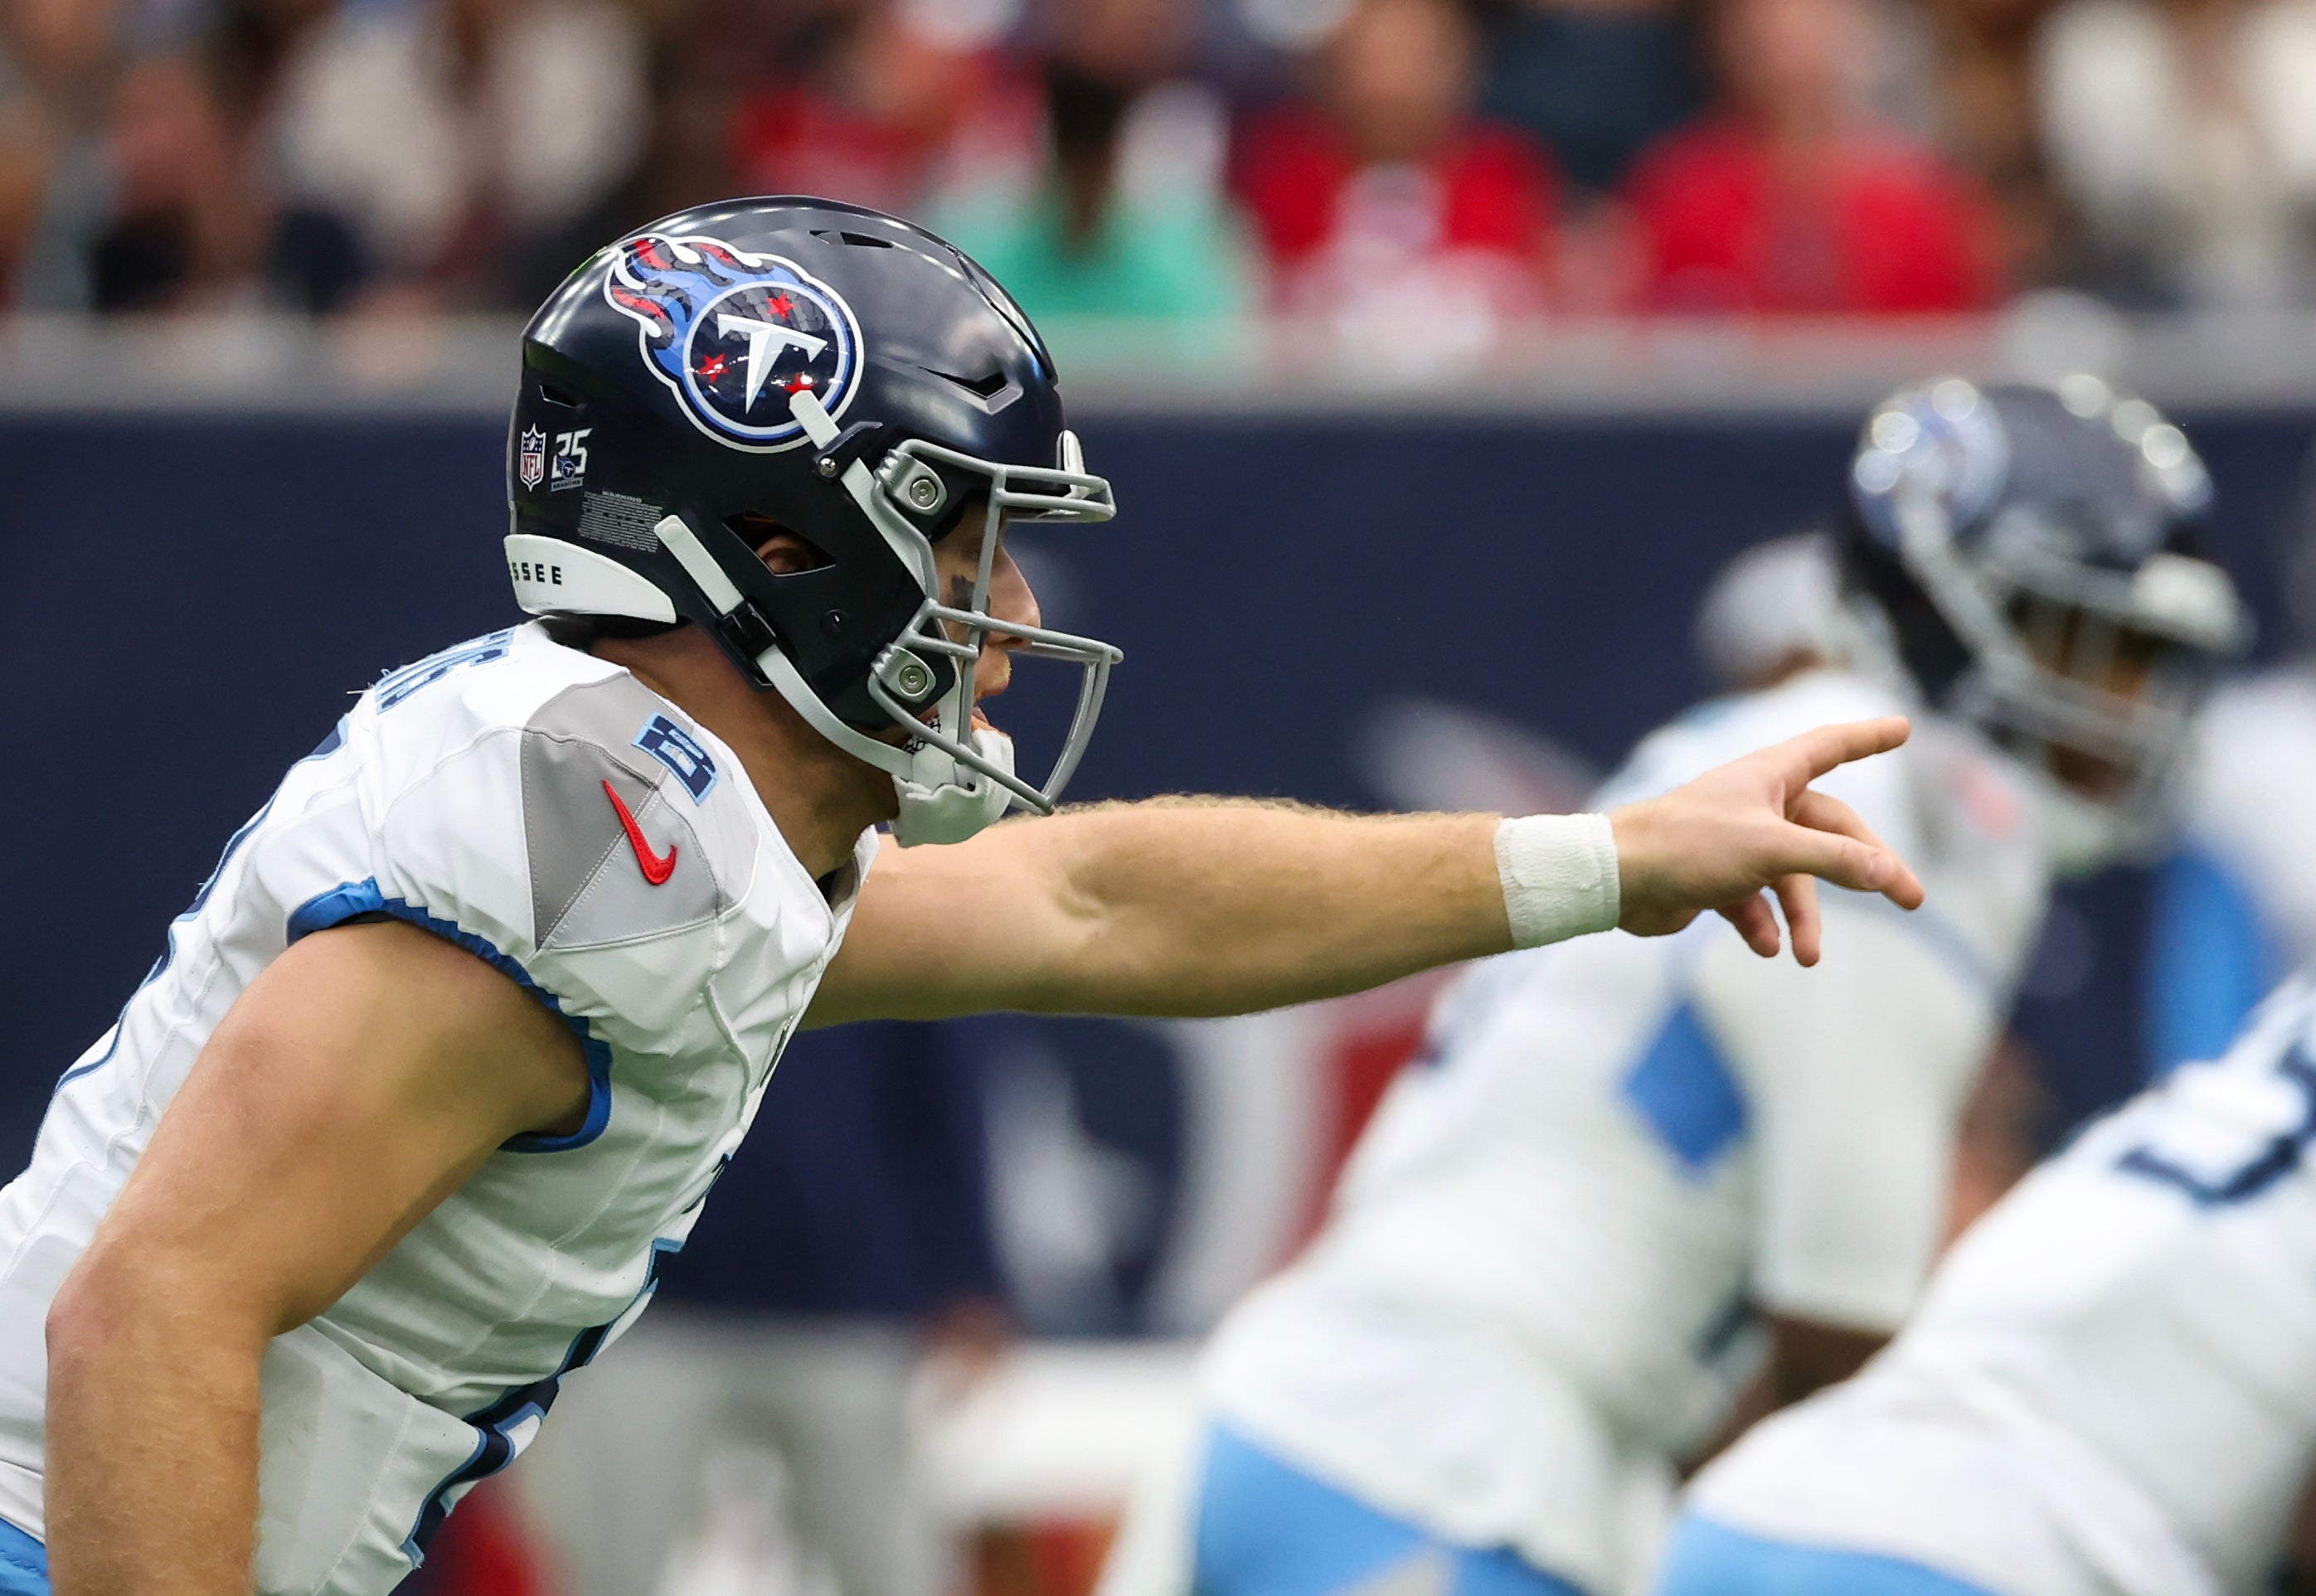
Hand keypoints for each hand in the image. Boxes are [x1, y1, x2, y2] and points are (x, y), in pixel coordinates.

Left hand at [1609, 717, 1924, 965]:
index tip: (1902, 726)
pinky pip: (1756, 903)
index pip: (1832, 746)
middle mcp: (1758, 803)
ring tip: (1806, 955)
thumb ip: (1834, 860)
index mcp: (1771, 775)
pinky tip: (1766, 947)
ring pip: (1794, 878)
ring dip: (1804, 917)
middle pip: (1830, 833)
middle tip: (1912, 900)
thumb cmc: (1689, 846)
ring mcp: (1738, 842)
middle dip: (1866, 870)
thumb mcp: (1772, 850)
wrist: (1617, 881)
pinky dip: (1764, 925)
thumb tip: (1889, 873)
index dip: (1868, 737)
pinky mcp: (1716, 879)